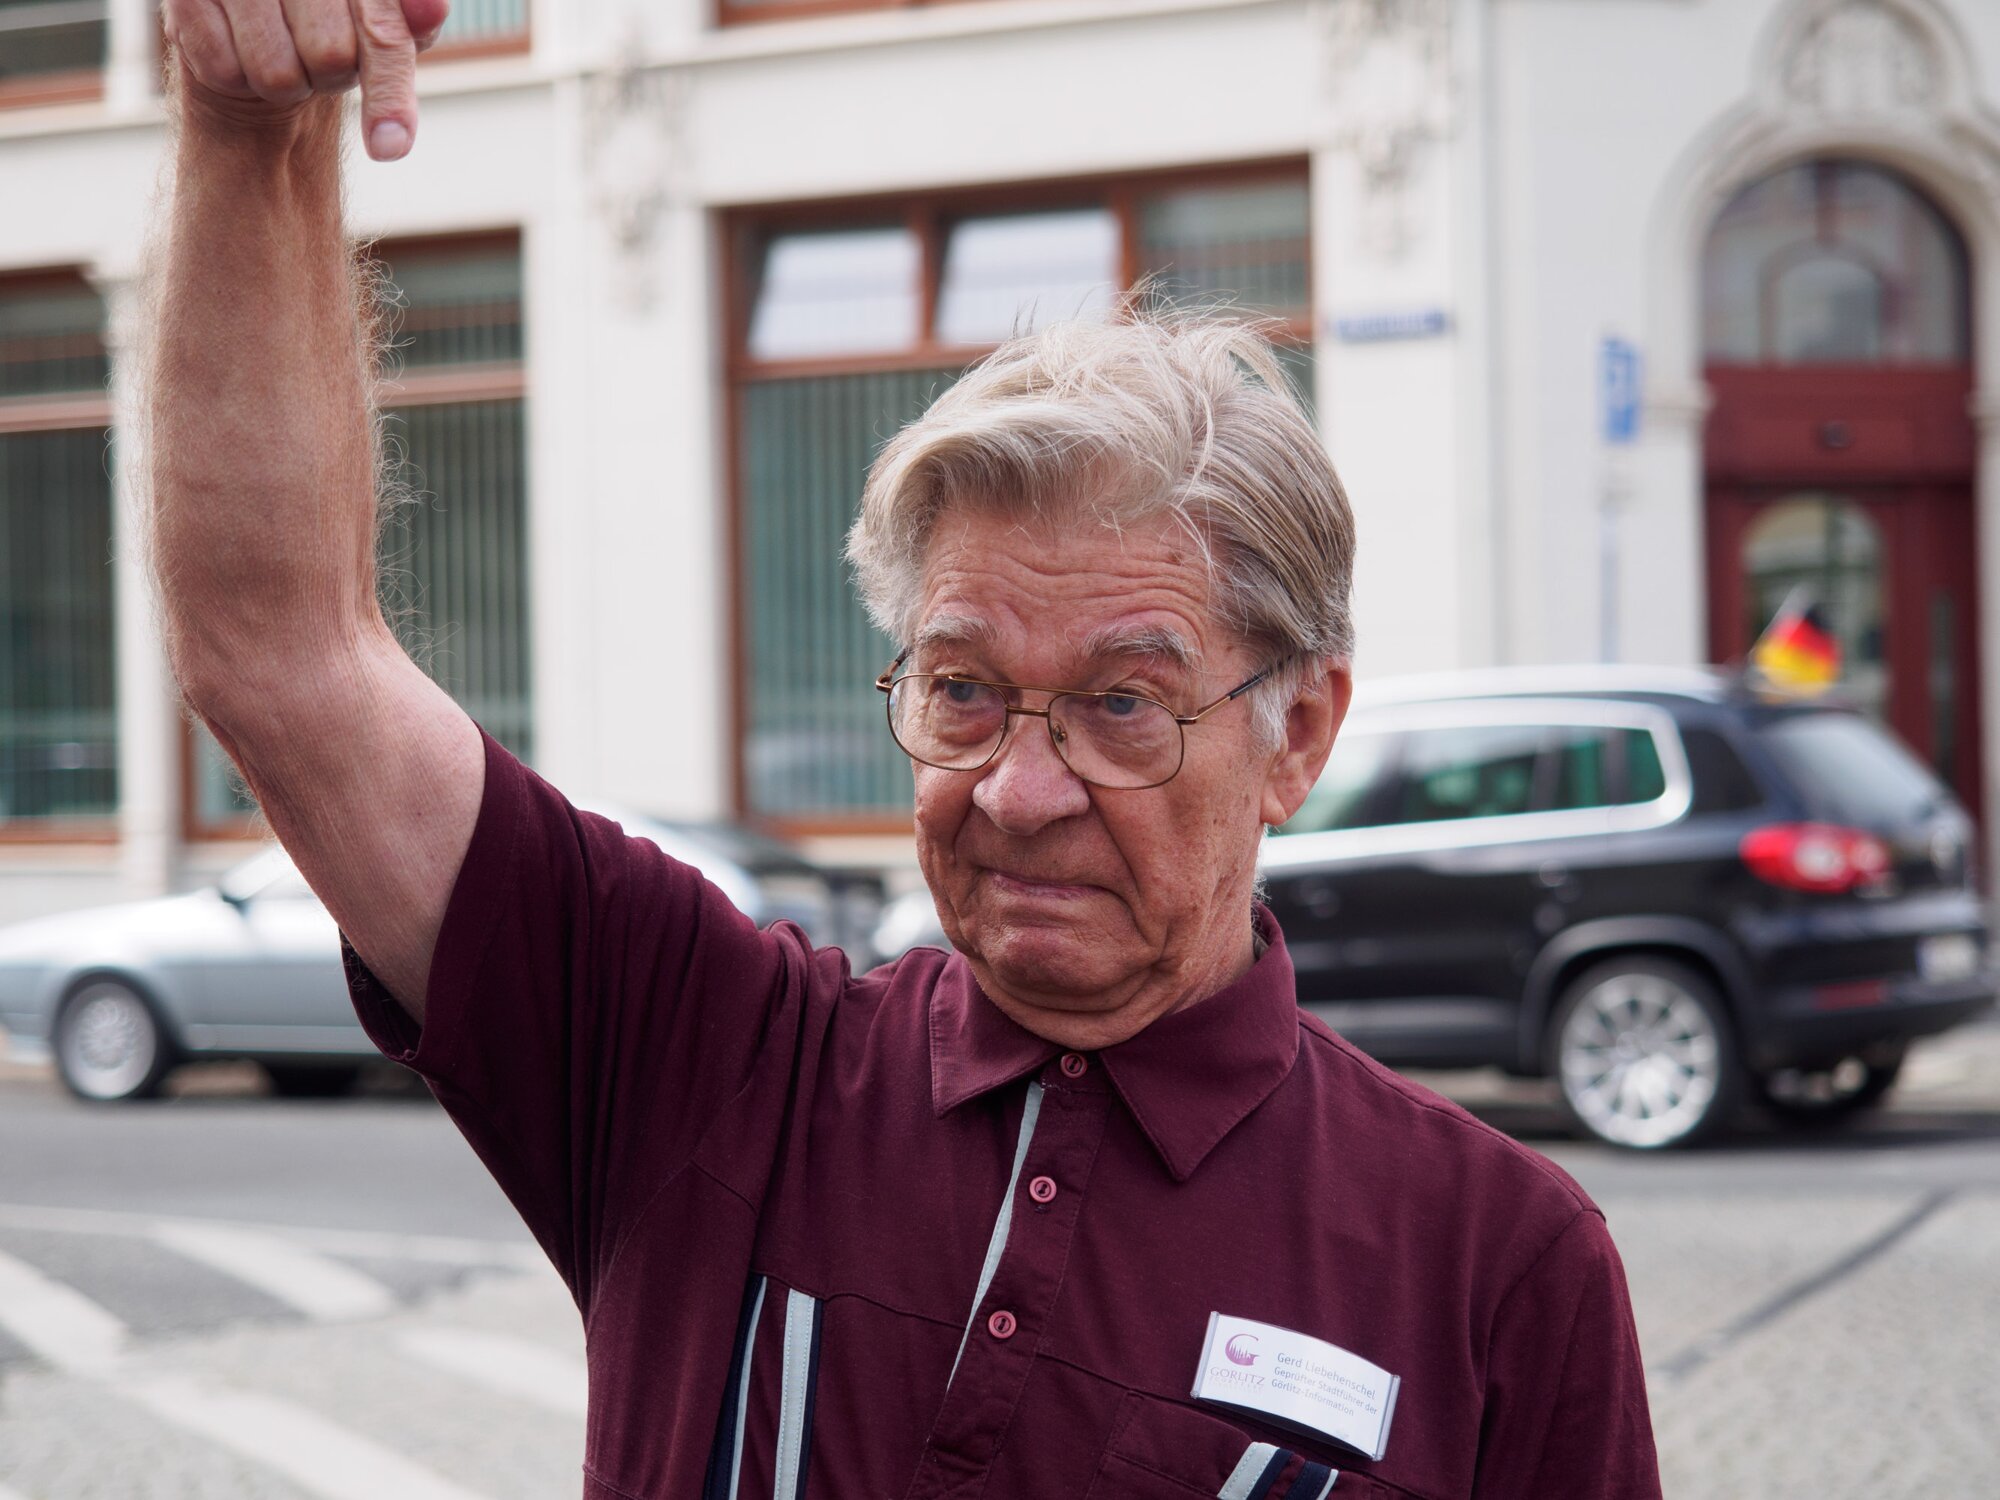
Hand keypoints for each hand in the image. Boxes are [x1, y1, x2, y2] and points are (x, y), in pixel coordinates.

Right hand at [164, 0, 452, 160]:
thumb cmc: (328, 8)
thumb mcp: (374, 15)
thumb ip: (404, 20)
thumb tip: (430, 12)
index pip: (383, 35)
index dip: (390, 94)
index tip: (391, 148)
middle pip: (332, 61)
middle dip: (327, 75)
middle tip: (312, 51)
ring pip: (278, 75)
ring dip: (281, 80)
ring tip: (273, 45)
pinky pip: (222, 70)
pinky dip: (234, 75)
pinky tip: (232, 42)